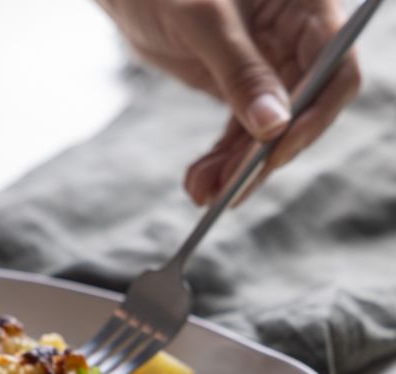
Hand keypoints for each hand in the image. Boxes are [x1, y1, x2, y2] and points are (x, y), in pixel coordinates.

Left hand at [98, 0, 360, 203]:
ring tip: (202, 194)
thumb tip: (273, 129)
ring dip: (237, 168)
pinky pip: (240, 133)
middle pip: (301, 111)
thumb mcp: (203, 21)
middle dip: (264, 155)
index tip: (274, 154)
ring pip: (266, 130)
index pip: (334, 68)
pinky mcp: (237, 86)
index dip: (312, 116)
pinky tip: (199, 183)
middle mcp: (294, 37)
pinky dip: (222, 161)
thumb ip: (240, 72)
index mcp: (305, 5)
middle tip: (228, 192)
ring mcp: (267, 65)